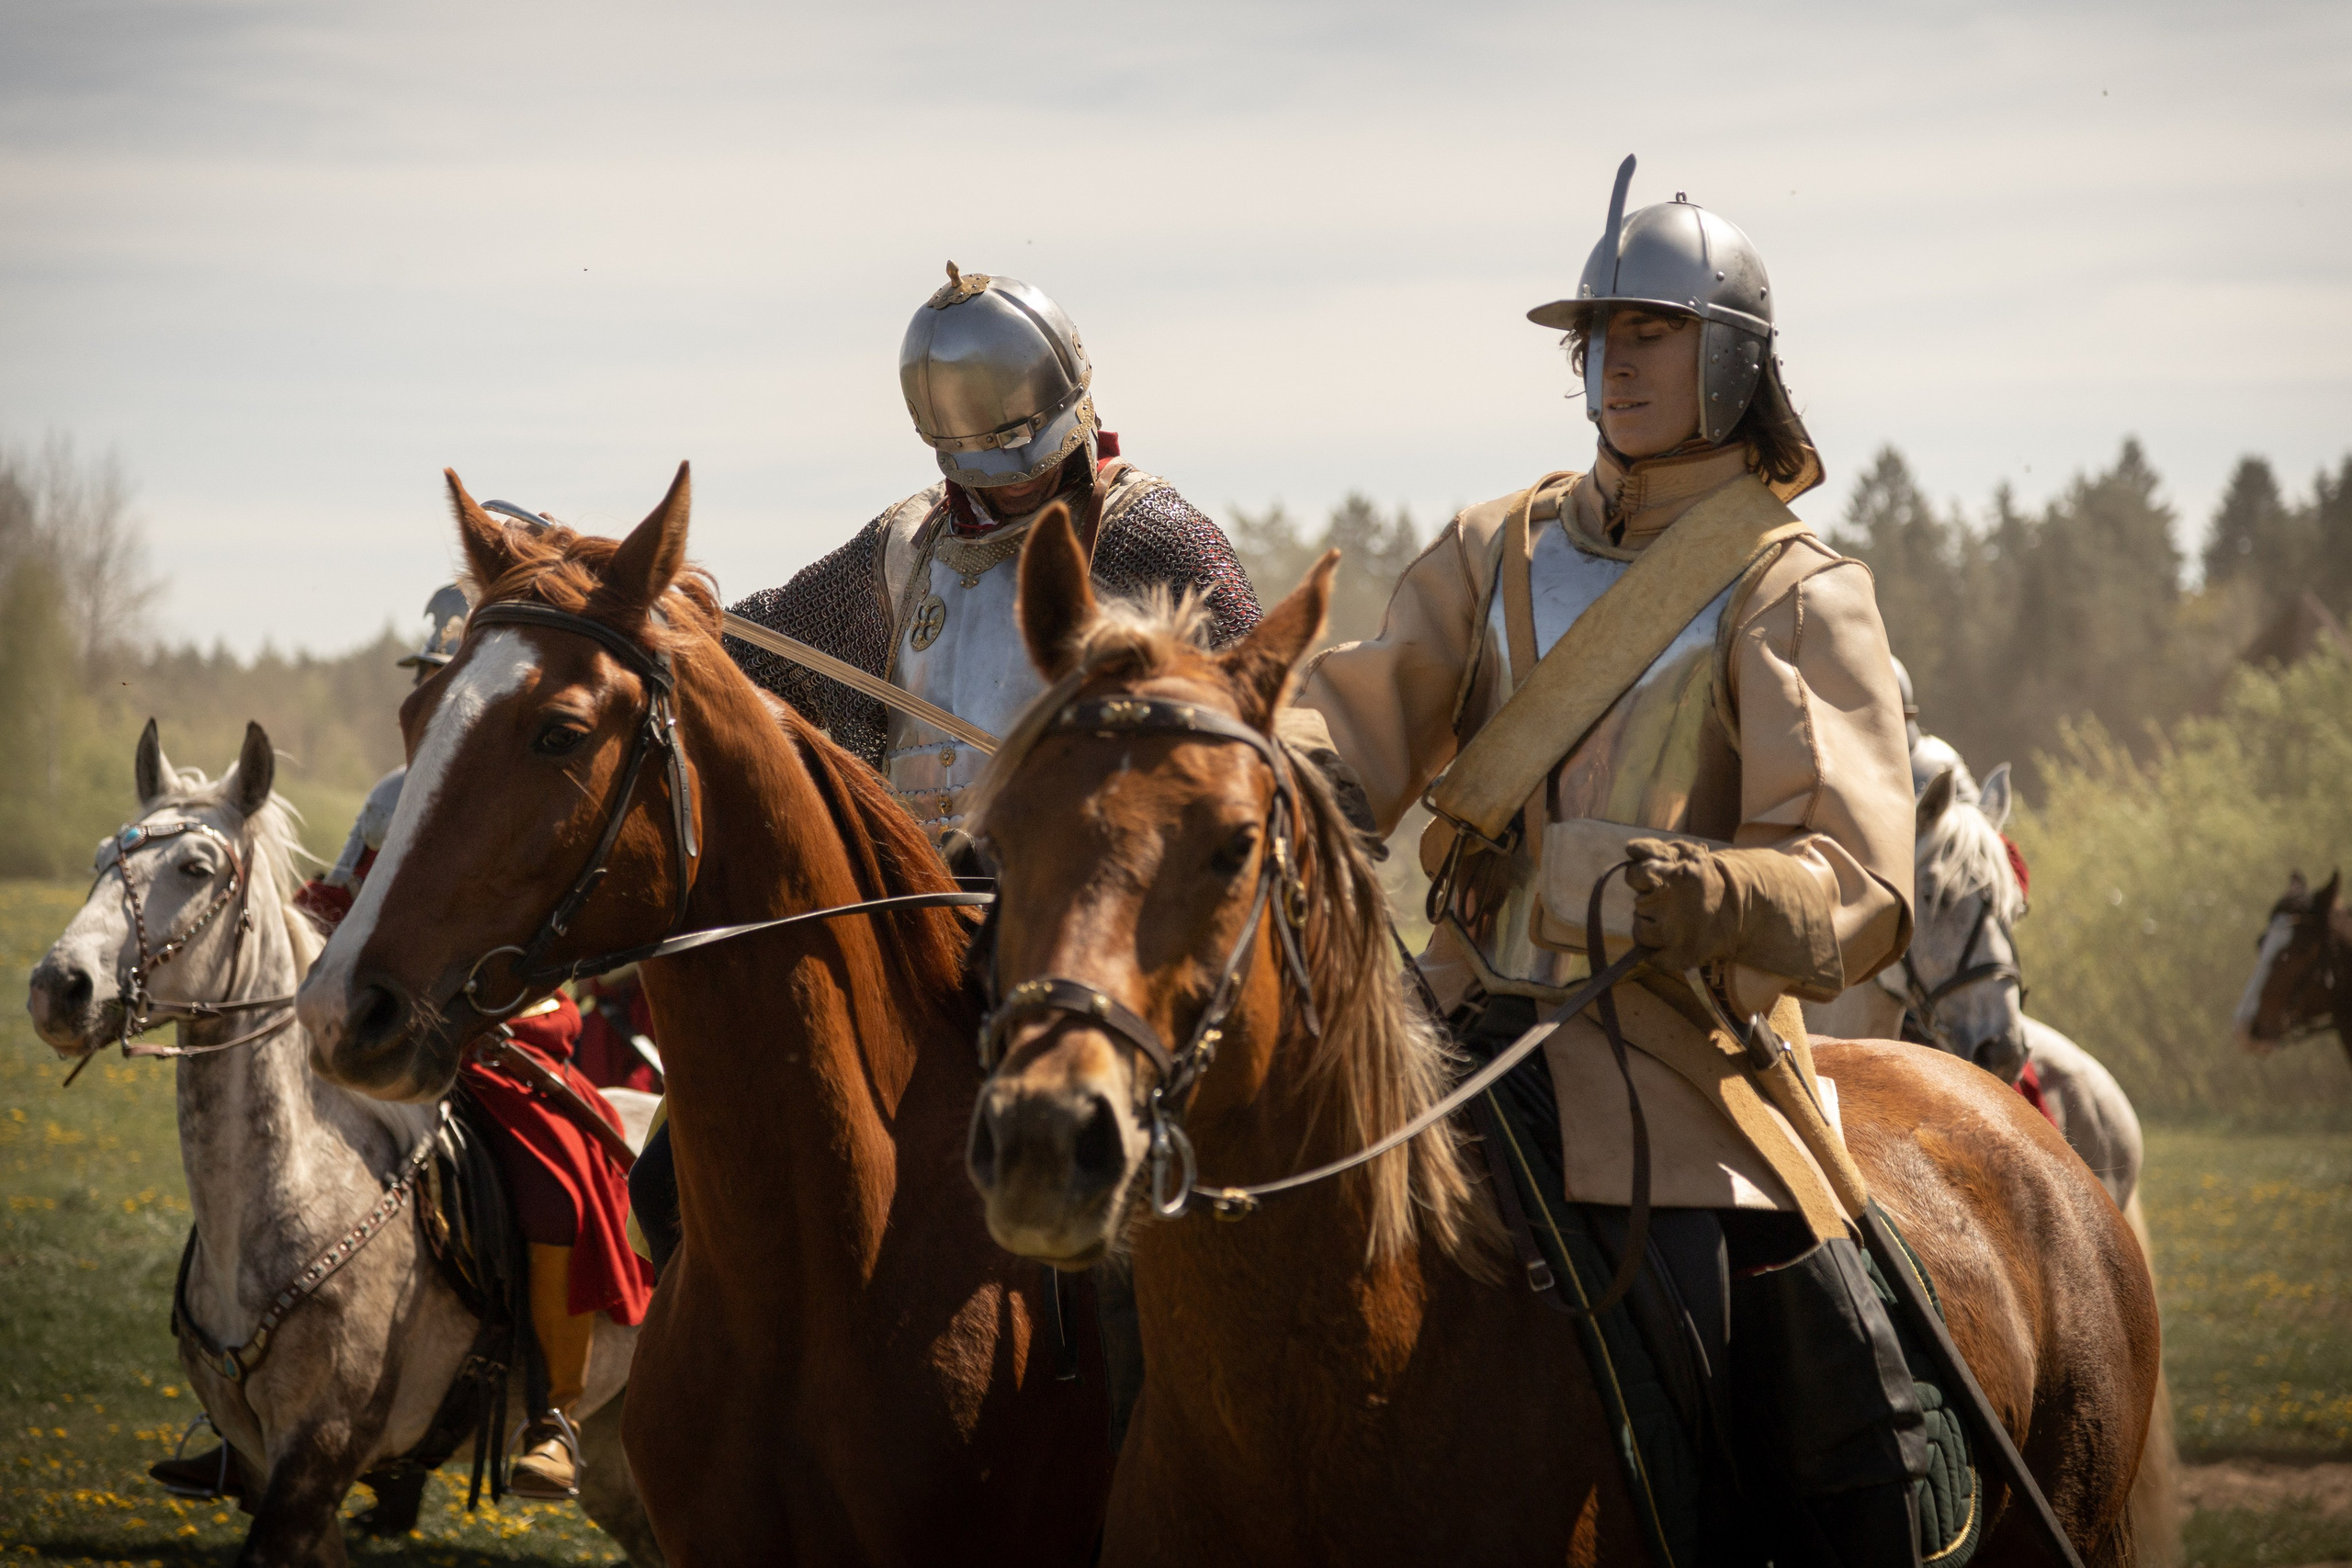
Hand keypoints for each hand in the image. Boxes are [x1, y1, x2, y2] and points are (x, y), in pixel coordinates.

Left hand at [1623, 839, 1737, 971]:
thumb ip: (1656, 849)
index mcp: (1677, 877)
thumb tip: (1629, 848)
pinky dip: (1655, 952)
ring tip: (1669, 922)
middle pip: (1639, 905)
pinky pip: (1651, 957)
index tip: (1654, 881)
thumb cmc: (1707, 878)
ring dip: (1649, 926)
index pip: (1635, 875)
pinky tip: (1668, 942)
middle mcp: (1672, 905)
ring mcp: (1674, 934)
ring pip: (1640, 931)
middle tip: (1671, 904)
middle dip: (1650, 903)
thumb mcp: (1688, 854)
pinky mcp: (1680, 956)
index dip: (1641, 878)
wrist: (1742, 909)